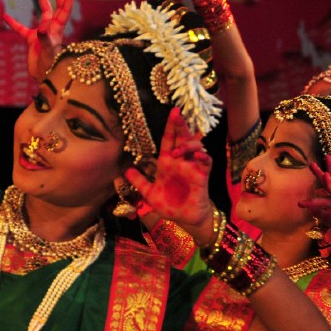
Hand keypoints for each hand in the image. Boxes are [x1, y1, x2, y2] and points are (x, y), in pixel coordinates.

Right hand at [4, 0, 72, 81]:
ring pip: (43, 12)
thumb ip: (45, 39)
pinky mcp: (32, 40)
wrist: (44, 78)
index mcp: (57, 28)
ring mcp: (42, 33)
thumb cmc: (50, 66)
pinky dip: (14, 23)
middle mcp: (51, 28)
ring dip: (41, 0)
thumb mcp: (48, 52)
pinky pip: (21, 29)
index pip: (64, 9)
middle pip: (56, 6)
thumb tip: (41, 29)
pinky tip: (5, 17)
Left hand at [124, 108, 213, 232]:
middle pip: (181, 138)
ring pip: (194, 147)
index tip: (172, 112)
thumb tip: (124, 172)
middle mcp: (180, 161)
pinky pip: (206, 161)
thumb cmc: (170, 205)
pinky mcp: (202, 175)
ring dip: (187, 145)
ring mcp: (192, 167)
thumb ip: (139, 182)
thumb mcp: (150, 194)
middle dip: (180, 125)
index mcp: (167, 163)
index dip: (170, 127)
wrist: (185, 219)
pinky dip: (203, 156)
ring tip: (178, 152)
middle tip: (176, 113)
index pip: (168, 141)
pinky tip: (198, 156)